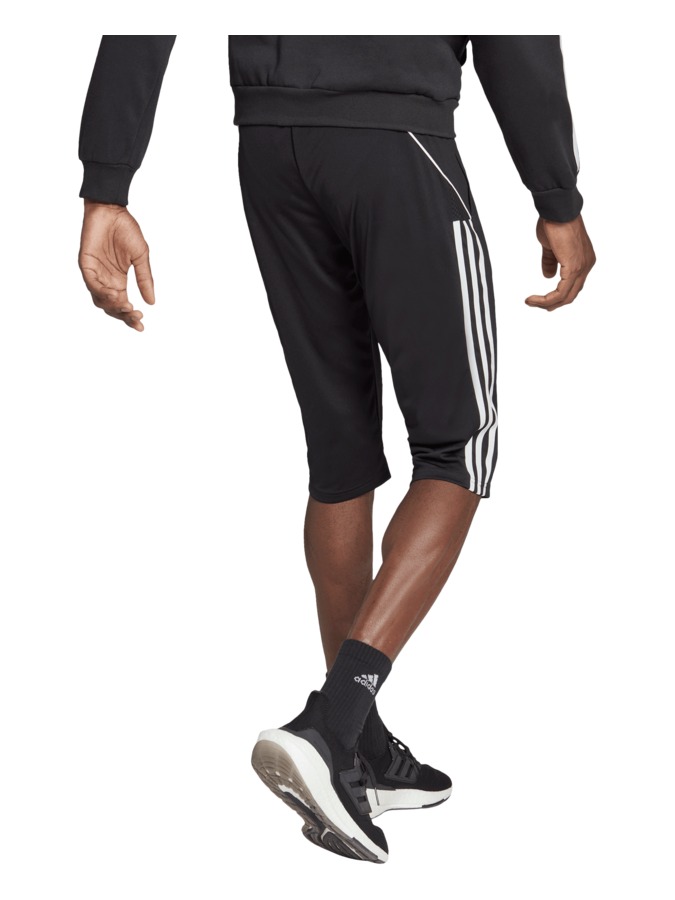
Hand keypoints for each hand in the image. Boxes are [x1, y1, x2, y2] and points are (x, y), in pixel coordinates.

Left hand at [78, 199, 154, 330]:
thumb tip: (152, 302)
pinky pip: (91, 284)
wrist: (111, 209)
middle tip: (135, 316)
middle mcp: (106, 280)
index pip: (123, 305)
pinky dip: (102, 292)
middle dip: (123, 315)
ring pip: (100, 299)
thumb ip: (145, 279)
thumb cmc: (126, 230)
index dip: (131, 317)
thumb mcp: (140, 257)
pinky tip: (115, 295)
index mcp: (119, 280)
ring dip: (113, 306)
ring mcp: (95, 273)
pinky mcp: (86, 264)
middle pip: (111, 307)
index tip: (141, 326)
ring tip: (126, 306)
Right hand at [525, 214, 595, 310]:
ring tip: (532, 303)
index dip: (558, 294)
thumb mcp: (551, 246)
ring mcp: (582, 267)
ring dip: (547, 303)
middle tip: (537, 305)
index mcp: (583, 259)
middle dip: (553, 303)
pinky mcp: (574, 268)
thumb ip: (550, 261)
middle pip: (571, 294)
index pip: (573, 285)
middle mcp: (586, 265)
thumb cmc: (554, 221)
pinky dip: (546, 299)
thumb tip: (547, 276)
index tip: (542, 298)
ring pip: (566, 296)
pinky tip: (534, 299)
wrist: (557, 210)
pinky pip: (560, 292)